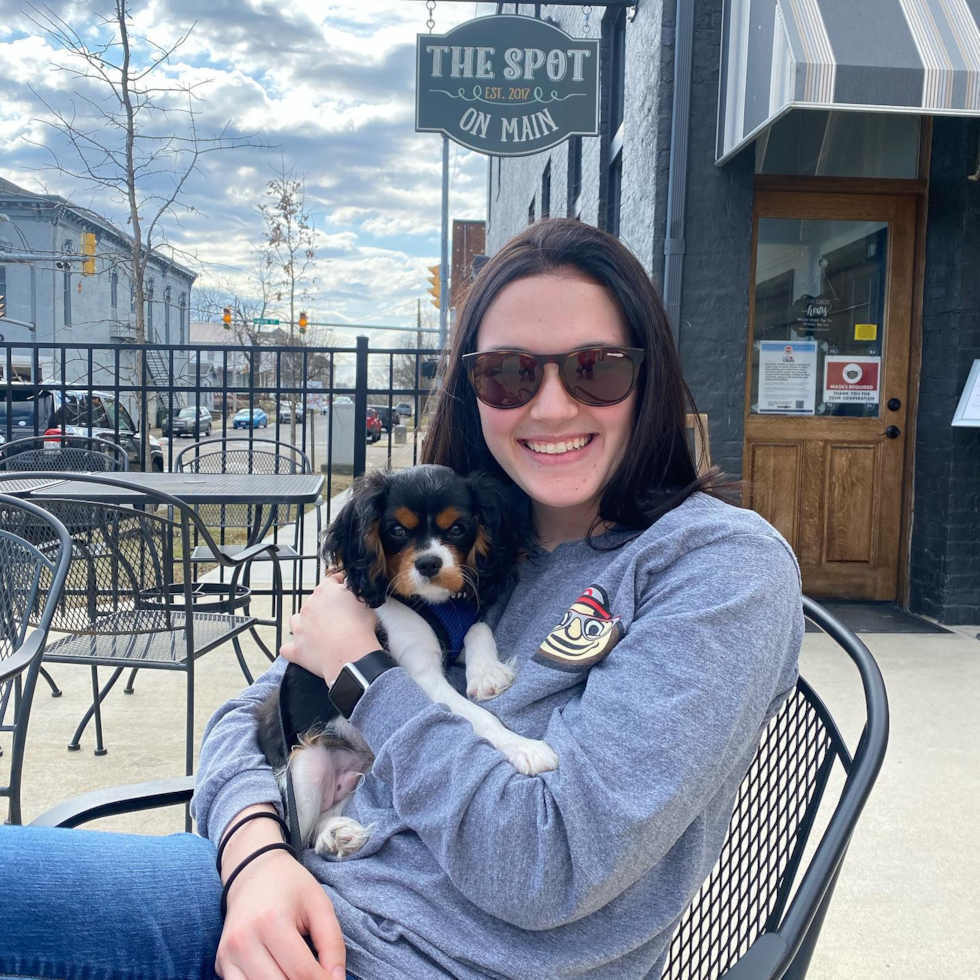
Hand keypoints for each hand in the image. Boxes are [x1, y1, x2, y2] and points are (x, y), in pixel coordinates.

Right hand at [217, 804, 347, 979]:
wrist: (253, 872)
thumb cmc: (291, 887)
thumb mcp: (319, 904)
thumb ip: (332, 943)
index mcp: (272, 920)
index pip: (301, 971)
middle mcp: (243, 940)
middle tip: (318, 977)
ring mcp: (227, 954)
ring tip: (300, 975)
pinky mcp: (220, 963)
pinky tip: (280, 974)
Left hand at [280, 573, 378, 684]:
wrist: (350, 653)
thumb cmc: (359, 627)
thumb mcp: (364, 599)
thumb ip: (353, 588)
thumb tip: (350, 584)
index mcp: (325, 591)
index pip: (331, 580)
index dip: (339, 583)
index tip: (345, 587)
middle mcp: (308, 607)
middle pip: (313, 602)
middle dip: (324, 607)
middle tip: (339, 617)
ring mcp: (300, 628)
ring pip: (296, 621)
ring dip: (304, 624)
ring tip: (319, 632)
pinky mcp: (297, 649)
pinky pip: (287, 649)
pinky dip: (293, 649)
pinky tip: (302, 650)